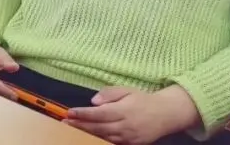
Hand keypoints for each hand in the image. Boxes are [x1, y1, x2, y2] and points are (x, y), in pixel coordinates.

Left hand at [66, 86, 198, 143]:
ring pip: (103, 137)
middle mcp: (125, 125)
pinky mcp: (132, 144)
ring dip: (86, 134)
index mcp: (124, 110)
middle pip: (98, 128)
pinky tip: (87, 136)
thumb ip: (109, 93)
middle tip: (64, 123)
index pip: (99, 114)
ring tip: (71, 129)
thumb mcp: (127, 90)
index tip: (69, 112)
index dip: (83, 114)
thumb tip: (94, 101)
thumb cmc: (143, 100)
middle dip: (80, 125)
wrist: (166, 114)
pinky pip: (112, 143)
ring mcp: (129, 137)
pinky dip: (99, 140)